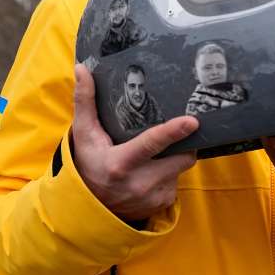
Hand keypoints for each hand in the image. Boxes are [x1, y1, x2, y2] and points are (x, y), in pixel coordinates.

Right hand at [71, 64, 198, 221]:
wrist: (91, 206)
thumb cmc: (89, 162)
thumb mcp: (84, 134)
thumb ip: (85, 101)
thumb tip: (82, 68)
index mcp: (120, 163)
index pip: (151, 144)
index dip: (173, 131)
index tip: (192, 121)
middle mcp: (139, 183)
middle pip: (180, 156)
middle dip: (184, 144)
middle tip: (178, 132)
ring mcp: (153, 196)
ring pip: (182, 168)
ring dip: (176, 158)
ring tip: (159, 154)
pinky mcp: (162, 204)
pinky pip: (178, 182)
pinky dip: (171, 174)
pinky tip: (155, 172)